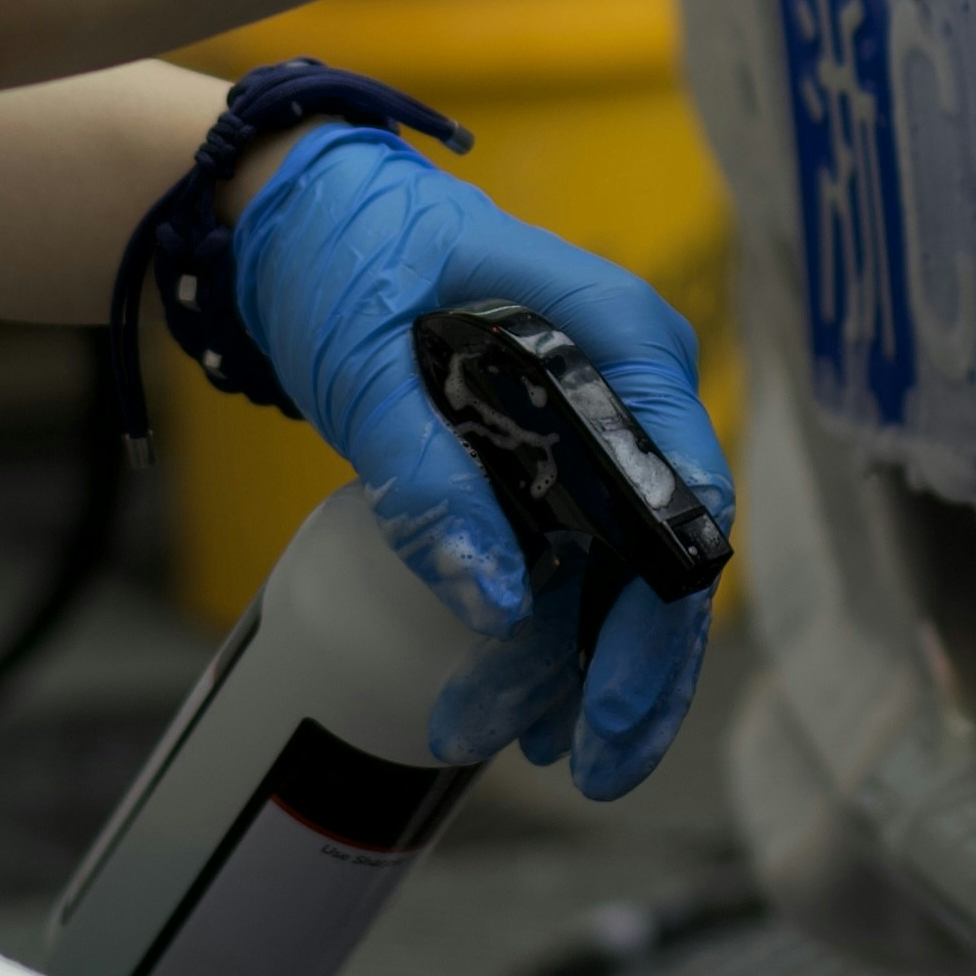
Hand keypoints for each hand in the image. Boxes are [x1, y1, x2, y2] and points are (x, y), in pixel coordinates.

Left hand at [225, 127, 729, 798]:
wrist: (293, 211)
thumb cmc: (342, 251)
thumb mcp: (365, 362)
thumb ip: (423, 474)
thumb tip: (494, 602)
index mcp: (613, 334)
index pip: (682, 483)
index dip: (663, 606)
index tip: (620, 697)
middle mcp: (626, 381)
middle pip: (663, 547)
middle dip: (631, 668)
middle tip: (587, 764)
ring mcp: (589, 420)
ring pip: (617, 568)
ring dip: (573, 663)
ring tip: (507, 742)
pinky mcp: (546, 451)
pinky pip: (569, 555)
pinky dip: (544, 629)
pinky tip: (510, 702)